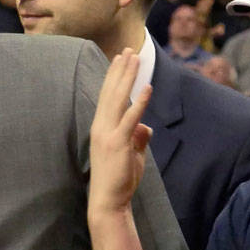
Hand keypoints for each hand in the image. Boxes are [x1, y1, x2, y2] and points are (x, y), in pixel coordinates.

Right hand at [88, 49, 152, 216]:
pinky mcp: (118, 143)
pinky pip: (131, 118)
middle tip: (128, 50)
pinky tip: (147, 87)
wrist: (110, 199)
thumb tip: (146, 126)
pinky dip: (140, 102)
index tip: (121, 59)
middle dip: (120, 70)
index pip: (108, 96)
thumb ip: (138, 137)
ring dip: (127, 78)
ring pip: (118, 99)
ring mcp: (108, 133)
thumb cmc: (120, 177)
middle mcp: (101, 126)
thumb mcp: (131, 152)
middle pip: (111, 92)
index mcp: (102, 126)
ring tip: (134, 58)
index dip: (114, 76)